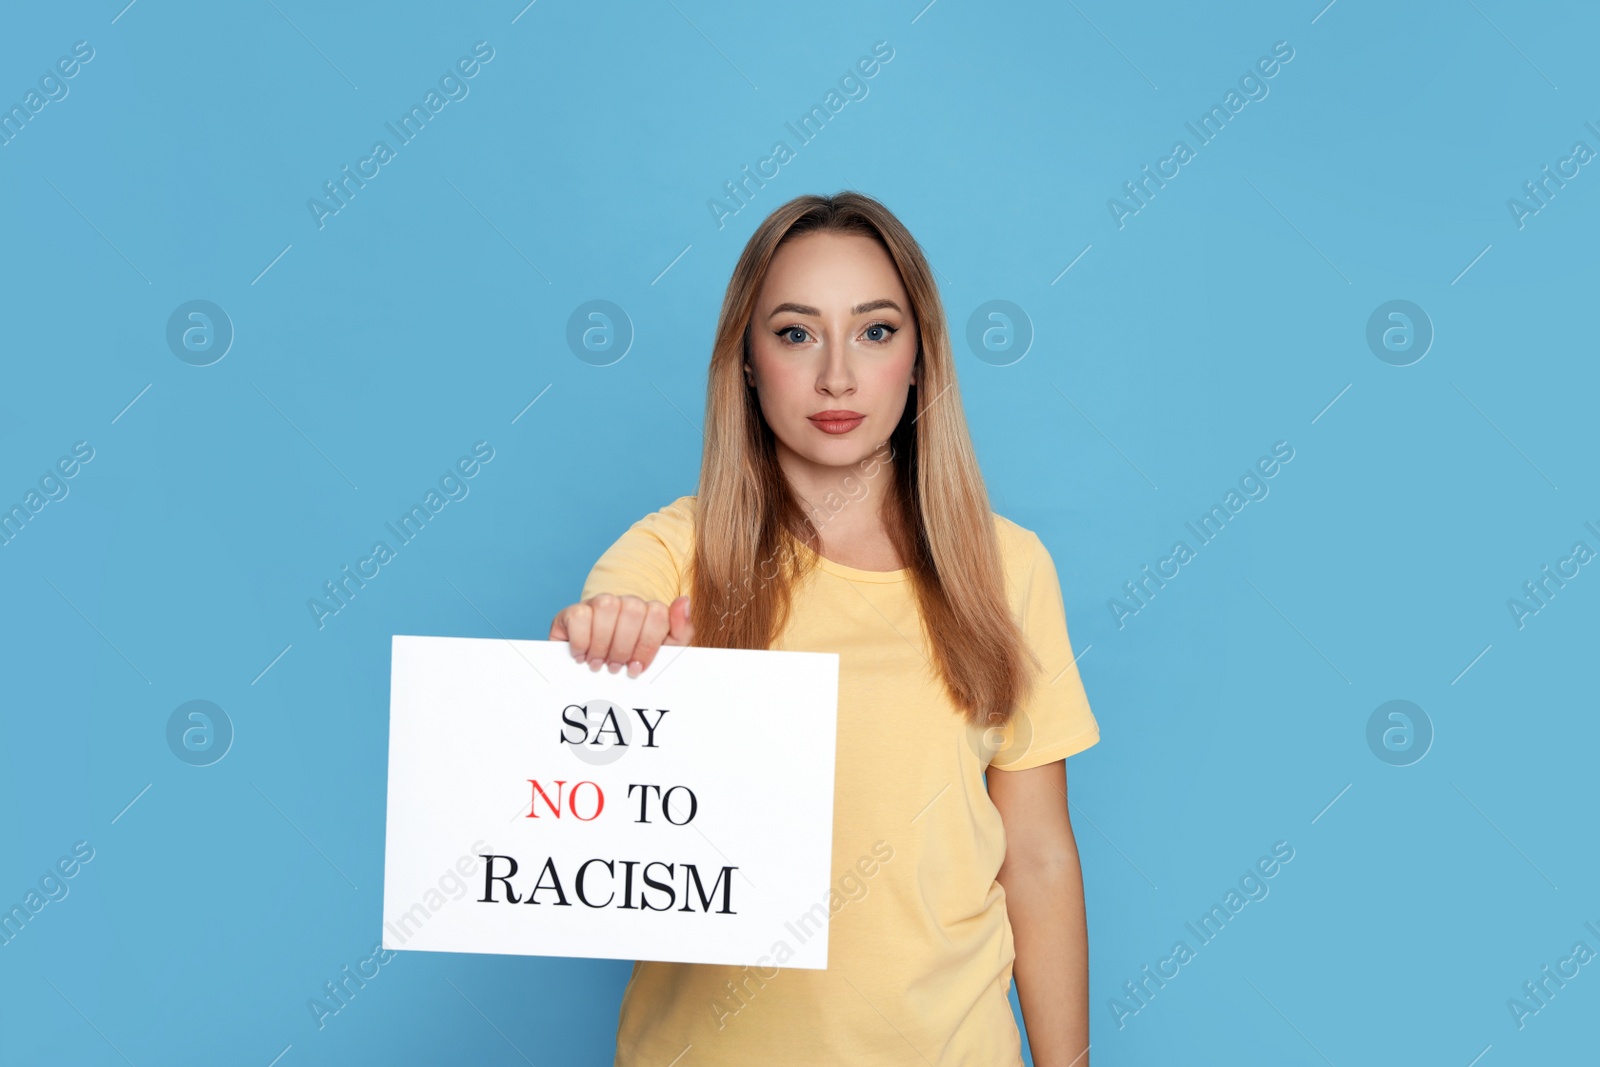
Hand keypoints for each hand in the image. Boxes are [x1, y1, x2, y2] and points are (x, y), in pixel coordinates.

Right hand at [549, 594, 692, 677]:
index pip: (657, 613)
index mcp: (648, 611)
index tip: (637, 667)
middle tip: (616, 667)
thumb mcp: (662, 654)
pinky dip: (582, 640)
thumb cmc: (630, 664)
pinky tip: (582, 655)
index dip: (648, 645)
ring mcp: (597, 605)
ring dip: (604, 643)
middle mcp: (624, 603)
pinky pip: (579, 615)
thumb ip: (680, 631)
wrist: (591, 676)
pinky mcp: (572, 612)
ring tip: (599, 663)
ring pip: (607, 606)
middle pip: (633, 609)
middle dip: (625, 646)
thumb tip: (684, 601)